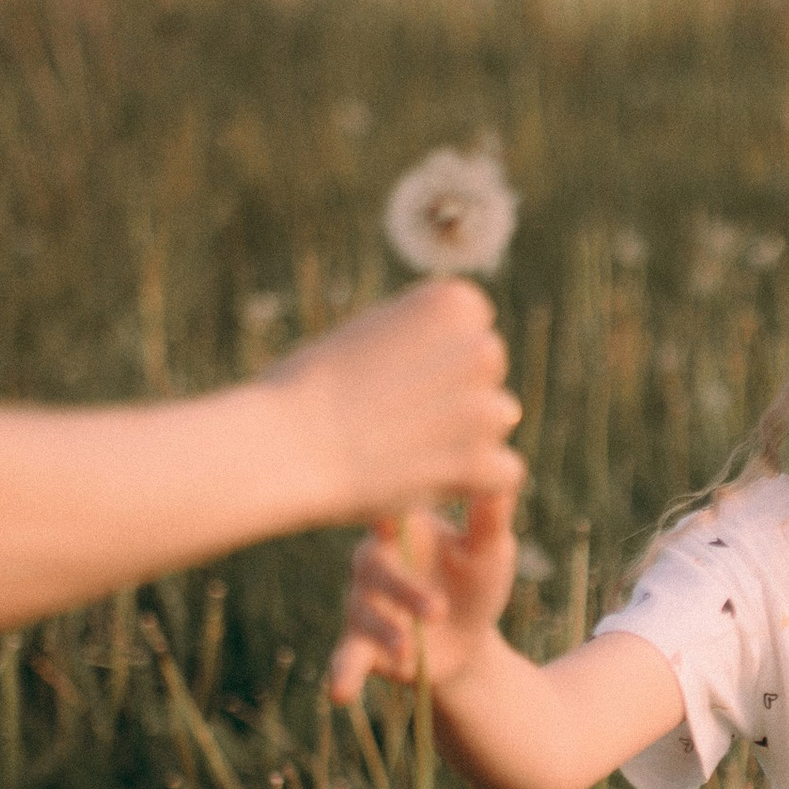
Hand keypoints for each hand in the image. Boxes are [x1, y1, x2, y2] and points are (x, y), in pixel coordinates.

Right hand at [271, 281, 522, 525]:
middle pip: (487, 377)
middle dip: (456, 400)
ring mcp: (485, 406)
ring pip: (495, 427)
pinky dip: (474, 485)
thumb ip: (419, 341)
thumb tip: (459, 362)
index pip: (472, 332)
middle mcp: (481, 346)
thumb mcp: (369, 335)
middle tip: (397, 422)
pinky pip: (504, 474)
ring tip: (402, 451)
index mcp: (456, 302)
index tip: (394, 380)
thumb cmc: (307, 388)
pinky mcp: (480, 462)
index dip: (436, 362)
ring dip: (462, 441)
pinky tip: (430, 482)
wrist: (284, 444)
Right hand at [329, 488, 519, 705]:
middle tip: (437, 610)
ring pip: (365, 614)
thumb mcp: (491, 553)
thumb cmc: (476, 580)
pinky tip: (339, 694)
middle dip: (403, 590)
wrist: (468, 640)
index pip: (391, 514)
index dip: (389, 515)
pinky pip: (346, 656)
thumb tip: (502, 478)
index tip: (392, 517)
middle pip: (375, 568)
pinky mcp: (361, 642)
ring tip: (410, 651)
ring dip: (387, 633)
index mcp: (403, 528)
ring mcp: (363, 602)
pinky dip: (342, 673)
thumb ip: (489, 521)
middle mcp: (373, 560)